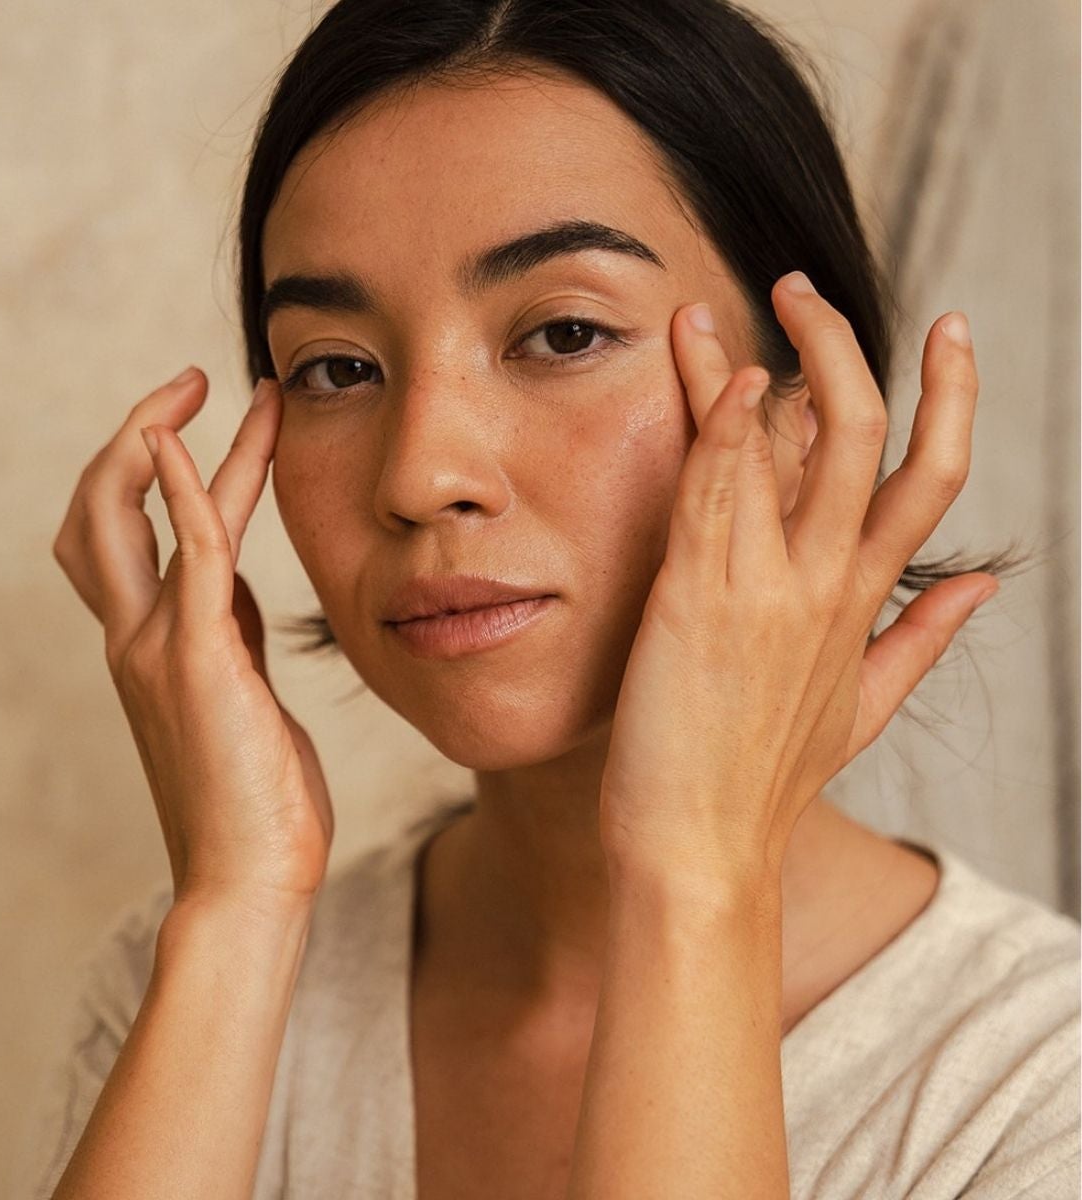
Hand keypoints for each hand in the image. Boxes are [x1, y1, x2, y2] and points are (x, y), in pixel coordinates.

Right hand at [51, 367, 333, 910]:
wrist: (249, 884)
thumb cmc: (257, 806)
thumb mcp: (242, 696)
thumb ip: (228, 634)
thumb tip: (237, 585)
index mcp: (147, 646)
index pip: (128, 535)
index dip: (157, 468)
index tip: (209, 418)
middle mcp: (134, 638)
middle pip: (94, 511)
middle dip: (131, 434)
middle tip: (189, 381)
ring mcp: (153, 647)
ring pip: (119, 514)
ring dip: (154, 436)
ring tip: (204, 384)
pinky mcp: (195, 658)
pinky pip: (183, 550)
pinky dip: (182, 486)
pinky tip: (183, 438)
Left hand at [597, 274, 994, 889]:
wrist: (700, 854)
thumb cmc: (762, 783)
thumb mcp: (861, 710)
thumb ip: (921, 641)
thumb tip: (986, 586)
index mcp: (865, 605)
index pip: (933, 478)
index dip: (952, 396)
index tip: (952, 326)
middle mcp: (828, 586)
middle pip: (869, 437)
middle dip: (842, 346)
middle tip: (799, 286)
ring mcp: (769, 590)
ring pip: (789, 446)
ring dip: (755, 362)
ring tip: (711, 304)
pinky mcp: (700, 601)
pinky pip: (720, 492)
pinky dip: (725, 427)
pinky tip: (720, 377)